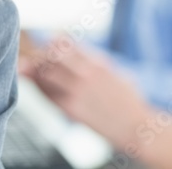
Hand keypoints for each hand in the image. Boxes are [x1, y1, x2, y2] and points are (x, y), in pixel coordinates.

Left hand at [21, 38, 150, 150]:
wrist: (135, 127)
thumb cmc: (126, 100)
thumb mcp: (114, 71)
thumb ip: (93, 59)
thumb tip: (69, 45)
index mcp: (97, 62)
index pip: (63, 42)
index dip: (52, 43)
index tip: (49, 46)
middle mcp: (86, 73)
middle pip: (50, 54)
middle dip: (42, 55)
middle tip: (39, 59)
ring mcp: (76, 90)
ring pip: (44, 72)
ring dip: (36, 70)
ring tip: (37, 72)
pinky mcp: (70, 107)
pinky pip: (45, 92)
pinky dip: (39, 86)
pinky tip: (41, 85)